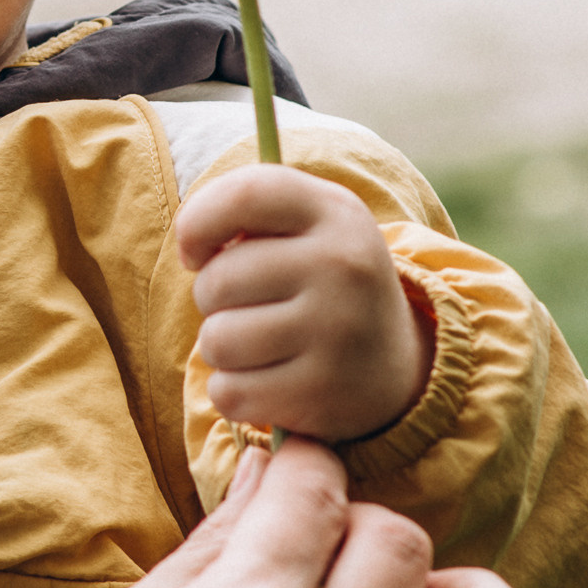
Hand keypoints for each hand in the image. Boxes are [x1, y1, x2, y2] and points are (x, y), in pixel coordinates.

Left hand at [177, 164, 432, 441]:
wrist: (394, 366)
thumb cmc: (321, 284)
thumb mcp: (307, 229)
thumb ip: (248, 215)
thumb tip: (193, 242)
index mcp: (336, 213)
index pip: (245, 194)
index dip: (198, 223)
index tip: (196, 252)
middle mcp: (343, 267)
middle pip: (217, 281)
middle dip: (211, 299)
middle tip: (247, 307)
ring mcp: (336, 332)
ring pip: (217, 342)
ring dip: (220, 350)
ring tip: (258, 345)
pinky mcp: (321, 392)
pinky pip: (229, 393)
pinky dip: (234, 393)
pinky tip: (269, 383)